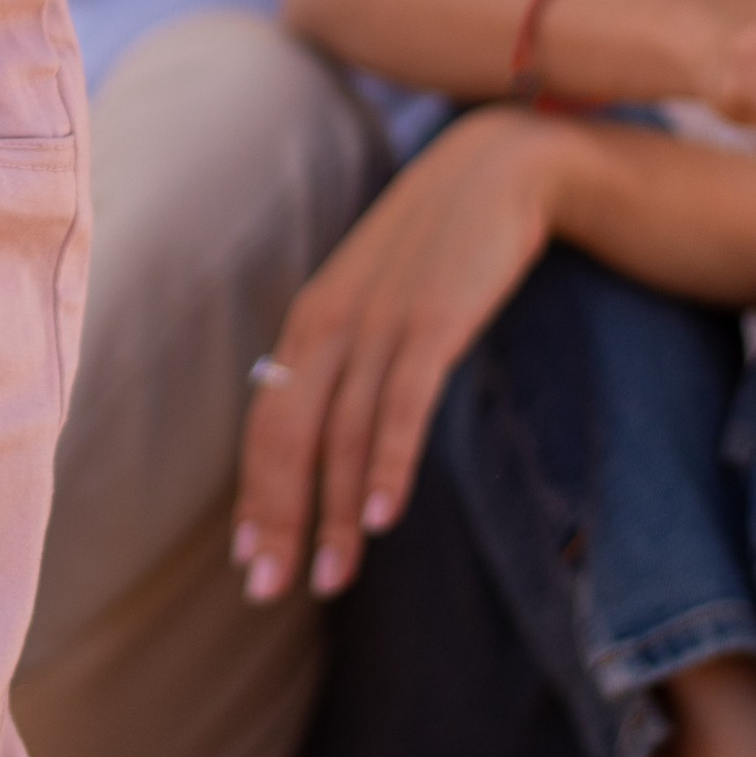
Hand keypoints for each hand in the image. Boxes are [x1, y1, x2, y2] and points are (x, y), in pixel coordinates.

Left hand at [233, 107, 561, 603]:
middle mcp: (329, 322)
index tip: (252, 560)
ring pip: (343, 434)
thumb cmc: (441, 243)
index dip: (256, 496)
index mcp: (309, 321)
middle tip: (274, 590)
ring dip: (335, 514)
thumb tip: (328, 426)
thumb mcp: (379, 297)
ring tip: (331, 577)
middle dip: (279, 519)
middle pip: (287, 437)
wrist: (503, 166)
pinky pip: (402, 405)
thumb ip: (350, 353)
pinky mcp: (434, 320)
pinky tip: (383, 519)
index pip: (266, 424)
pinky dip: (388, 464)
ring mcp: (380, 322)